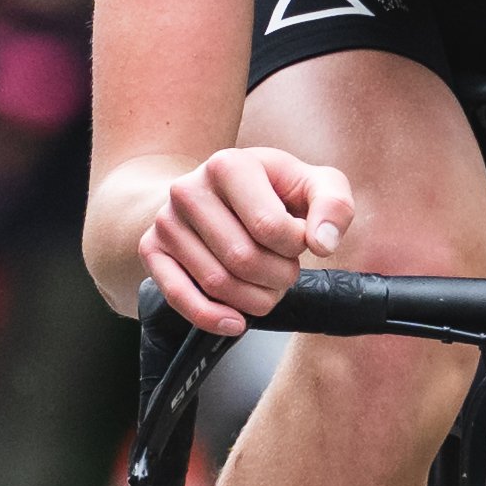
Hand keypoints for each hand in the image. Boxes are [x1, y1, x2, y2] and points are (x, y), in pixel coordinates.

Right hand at [130, 144, 354, 333]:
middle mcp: (188, 189)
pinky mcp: (151, 250)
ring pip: (218, 284)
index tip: (298, 241)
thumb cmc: (270, 191)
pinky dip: (213, 318)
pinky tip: (236, 322)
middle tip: (286, 271)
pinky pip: (180, 298)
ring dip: (255, 300)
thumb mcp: (312, 184)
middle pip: (244, 260)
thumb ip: (333, 205)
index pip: (270, 228)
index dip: (296, 248)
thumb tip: (323, 243)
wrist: (213, 191)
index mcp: (228, 164)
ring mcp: (166, 221)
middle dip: (278, 278)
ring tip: (267, 286)